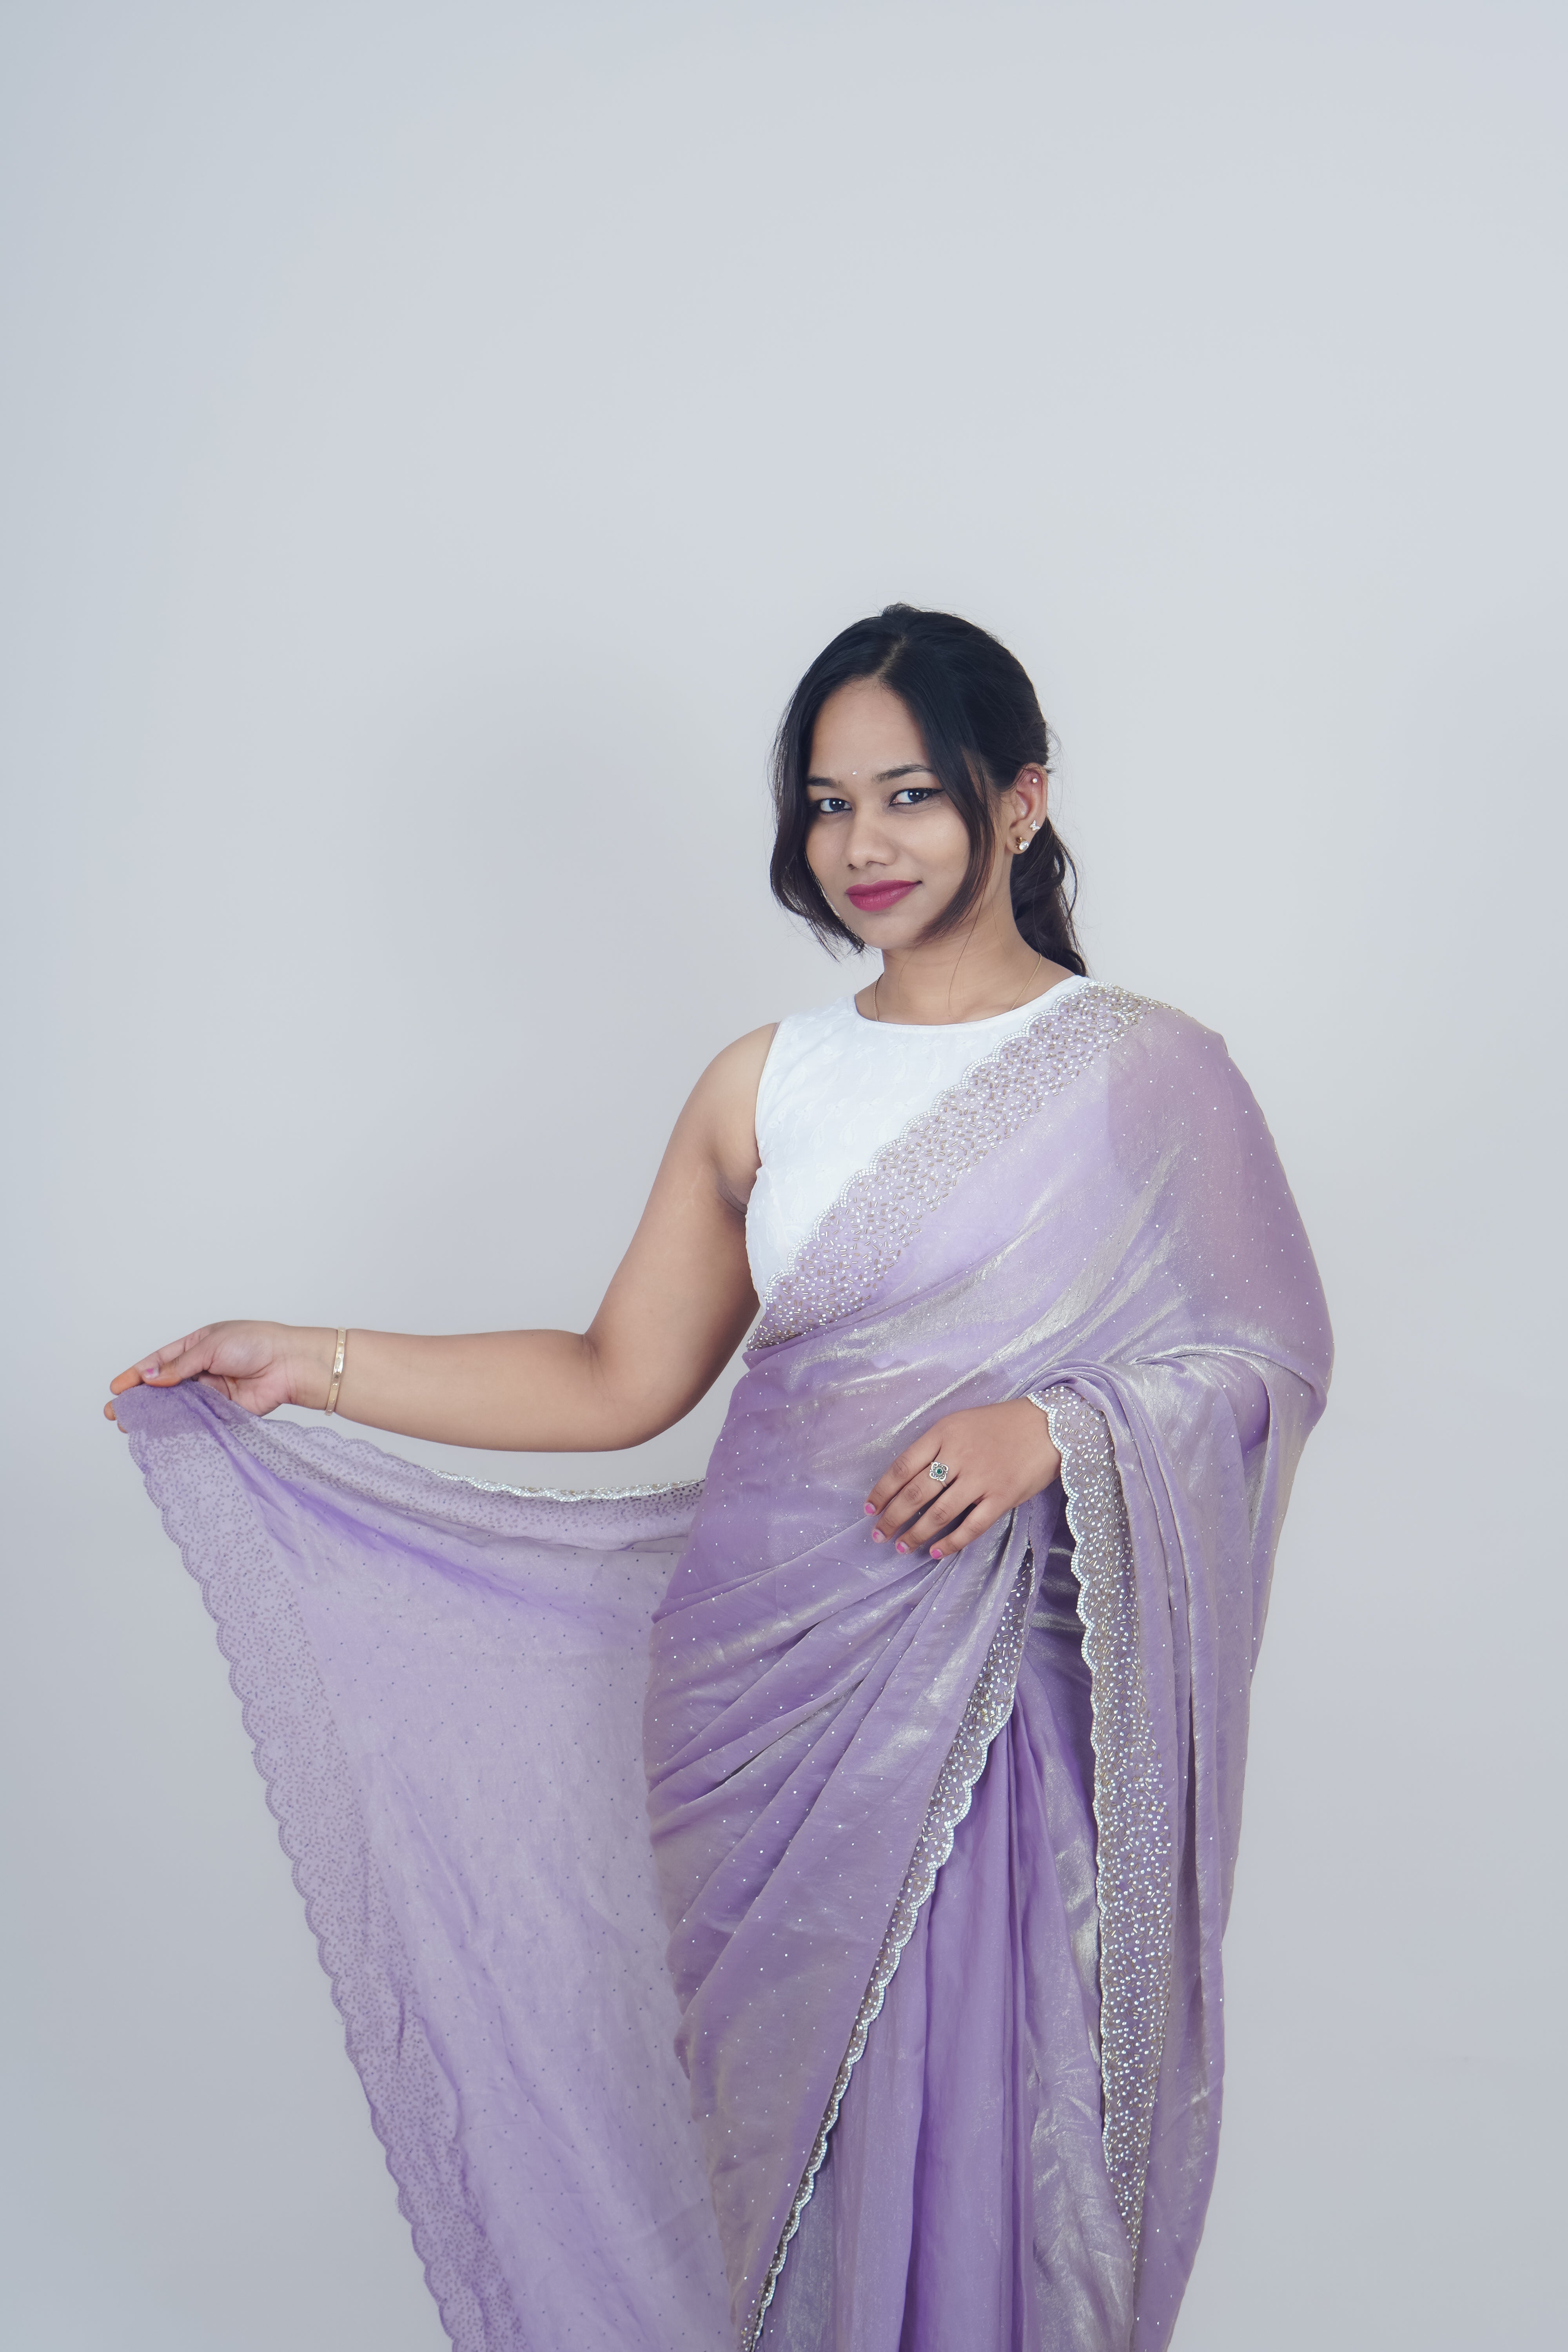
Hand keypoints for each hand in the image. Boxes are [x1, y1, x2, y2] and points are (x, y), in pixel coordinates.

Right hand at [104, 1322, 335, 1423]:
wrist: (290, 1364)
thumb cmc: (256, 1343)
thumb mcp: (211, 1346)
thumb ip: (181, 1365)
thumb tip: (151, 1378)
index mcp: (196, 1346)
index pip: (158, 1361)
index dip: (136, 1374)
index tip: (116, 1388)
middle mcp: (201, 1369)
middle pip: (163, 1386)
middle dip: (140, 1399)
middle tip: (117, 1414)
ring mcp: (211, 1391)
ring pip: (177, 1404)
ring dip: (157, 1414)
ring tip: (133, 1427)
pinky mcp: (224, 1410)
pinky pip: (197, 1418)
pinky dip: (181, 1425)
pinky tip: (163, 1432)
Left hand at [864, 1399, 1061, 1560]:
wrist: (1049, 1426)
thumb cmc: (1000, 1425)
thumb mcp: (961, 1423)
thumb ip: (936, 1447)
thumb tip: (907, 1481)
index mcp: (944, 1433)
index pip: (902, 1466)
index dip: (882, 1491)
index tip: (869, 1509)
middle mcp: (959, 1456)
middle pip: (915, 1493)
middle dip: (892, 1518)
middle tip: (878, 1534)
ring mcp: (981, 1478)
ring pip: (939, 1514)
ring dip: (915, 1534)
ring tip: (901, 1547)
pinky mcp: (1002, 1497)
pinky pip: (971, 1527)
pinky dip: (950, 1543)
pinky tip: (935, 1552)